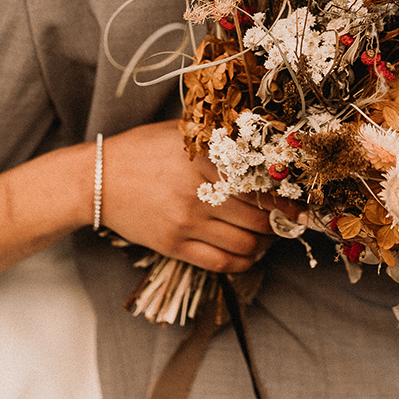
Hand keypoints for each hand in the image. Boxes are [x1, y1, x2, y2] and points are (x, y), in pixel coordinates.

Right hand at [98, 120, 276, 273]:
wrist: (96, 179)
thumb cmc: (141, 151)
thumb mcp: (180, 135)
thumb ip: (217, 140)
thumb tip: (261, 148)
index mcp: (204, 160)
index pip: (261, 185)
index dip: (287, 199)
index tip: (301, 203)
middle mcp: (198, 192)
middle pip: (259, 218)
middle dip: (281, 223)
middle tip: (288, 221)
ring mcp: (186, 222)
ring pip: (246, 244)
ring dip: (265, 244)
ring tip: (268, 237)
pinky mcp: (174, 245)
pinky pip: (222, 263)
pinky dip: (244, 262)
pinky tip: (248, 253)